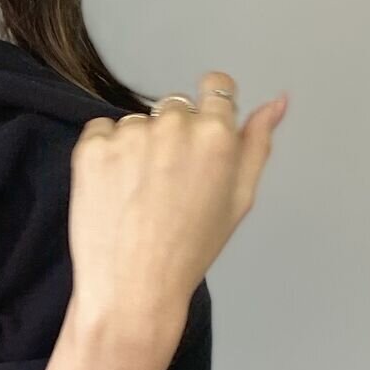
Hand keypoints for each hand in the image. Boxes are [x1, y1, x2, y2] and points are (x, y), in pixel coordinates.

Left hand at [67, 71, 287, 324]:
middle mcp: (173, 124)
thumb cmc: (191, 247)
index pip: (216, 86)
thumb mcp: (239, 198)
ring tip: (139, 193)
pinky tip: (114, 188)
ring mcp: (129, 132)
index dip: (209, 105)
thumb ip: (257, 143)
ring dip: (137, 145)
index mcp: (216, 135)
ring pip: (137, 121)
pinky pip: (101, 131)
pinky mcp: (92, 144)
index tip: (200, 130)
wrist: (133, 283)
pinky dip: (105, 152)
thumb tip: (277, 101)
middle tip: (169, 182)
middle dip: (174, 134)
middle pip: (174, 107)